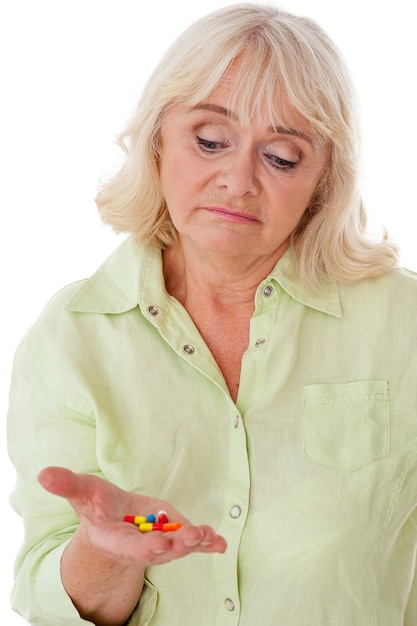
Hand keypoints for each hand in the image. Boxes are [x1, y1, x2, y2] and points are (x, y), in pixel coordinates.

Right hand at [38, 466, 226, 566]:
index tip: (159, 544)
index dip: (146, 546)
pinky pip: (194, 542)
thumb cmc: (97, 507)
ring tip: (208, 535)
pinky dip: (208, 543)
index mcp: (118, 540)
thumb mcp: (82, 492)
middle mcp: (142, 546)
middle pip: (161, 549)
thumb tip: (43, 473)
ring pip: (180, 545)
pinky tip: (220, 543)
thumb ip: (66, 484)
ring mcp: (162, 542)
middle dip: (176, 545)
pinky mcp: (176, 533)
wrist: (114, 521)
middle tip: (191, 537)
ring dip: (195, 542)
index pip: (132, 547)